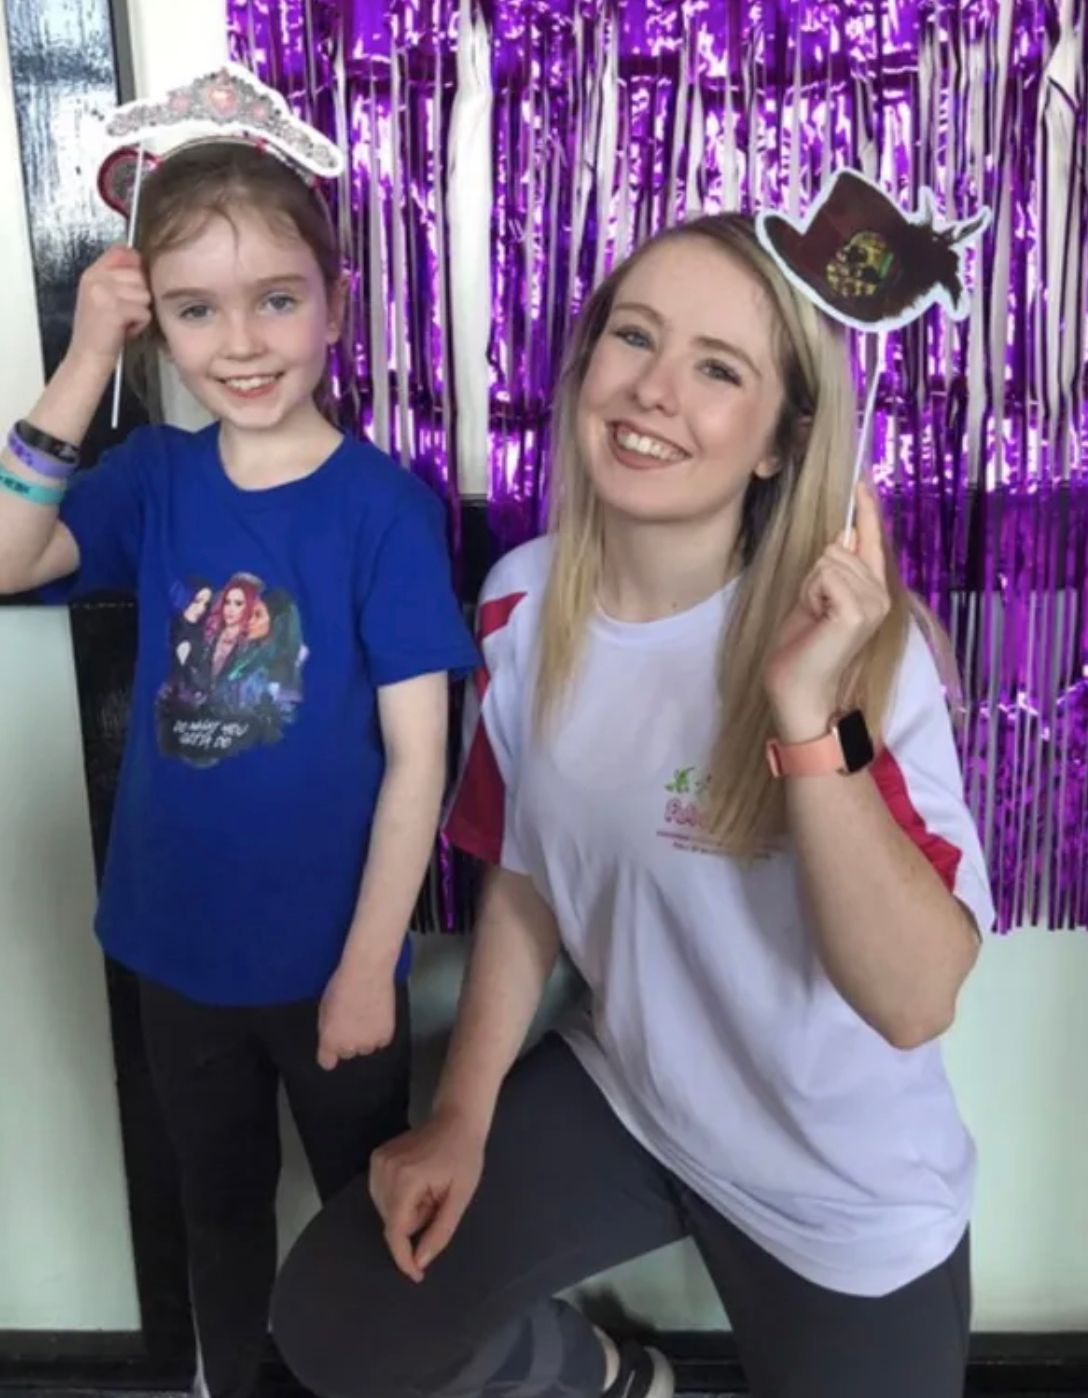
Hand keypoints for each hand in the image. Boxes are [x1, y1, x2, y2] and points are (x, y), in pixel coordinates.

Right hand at [68, 246, 152, 368]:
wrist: (87, 357)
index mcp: (92, 273)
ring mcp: (104, 293)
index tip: (133, 282)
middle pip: (139, 275)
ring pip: (145, 294)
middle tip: (122, 311)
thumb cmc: (99, 331)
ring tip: (122, 321)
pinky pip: (144, 312)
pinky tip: (123, 330)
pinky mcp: (115, 310)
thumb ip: (116, 277)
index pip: (121, 251)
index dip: (134, 265)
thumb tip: (139, 258)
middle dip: (138, 296)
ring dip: (139, 311)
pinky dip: (139, 325)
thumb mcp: (101, 296)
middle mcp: (96, 279)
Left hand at [317, 964, 395, 1069]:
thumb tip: (333, 1036)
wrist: (367, 973)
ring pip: (366, 1047)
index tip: (333, 1044)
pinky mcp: (386, 1037)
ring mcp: (369, 1044)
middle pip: (347, 1053)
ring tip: (367, 1014)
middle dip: (349, 1040)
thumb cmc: (342, 985)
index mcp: (330, 1041)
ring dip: (366, 1037)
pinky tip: (378, 1014)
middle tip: (353, 1019)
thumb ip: (327, 1028)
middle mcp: (348, 1048)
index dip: (330, 1053)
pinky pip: (381, 1041)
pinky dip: (380, 1031)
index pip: (327, 1062)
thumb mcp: (325, 1008)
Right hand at [369, 1107, 486, 1282]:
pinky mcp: (376, 1158)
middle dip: (415, 1223)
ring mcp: (377, 1162)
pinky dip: (400, 1199)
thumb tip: (420, 1261)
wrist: (457, 1120)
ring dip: (408, 1211)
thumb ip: (440, 1231)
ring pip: (386, 1210)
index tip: (415, 1275)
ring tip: (430, 1191)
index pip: (396, 1230)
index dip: (403, 1257)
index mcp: (407, 1179)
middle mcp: (385, 1170)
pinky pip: (383, 1195)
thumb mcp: (460, 1197)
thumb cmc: (465, 1157)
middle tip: (437, 1203)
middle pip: (392, 1221)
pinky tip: (419, 1184)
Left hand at [764, 481, 890, 738]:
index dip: (868, 510)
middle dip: (815, 573)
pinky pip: (826, 574)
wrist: (799, 687)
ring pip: (830, 559)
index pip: (873, 540)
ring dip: (811, 586)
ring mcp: (873, 603)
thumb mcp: (817, 597)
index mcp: (874, 590)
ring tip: (815, 617)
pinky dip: (812, 593)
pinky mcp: (858, 612)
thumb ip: (832, 569)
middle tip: (814, 609)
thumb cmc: (803, 646)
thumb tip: (843, 536)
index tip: (863, 480)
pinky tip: (817, 619)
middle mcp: (881, 594)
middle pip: (839, 547)